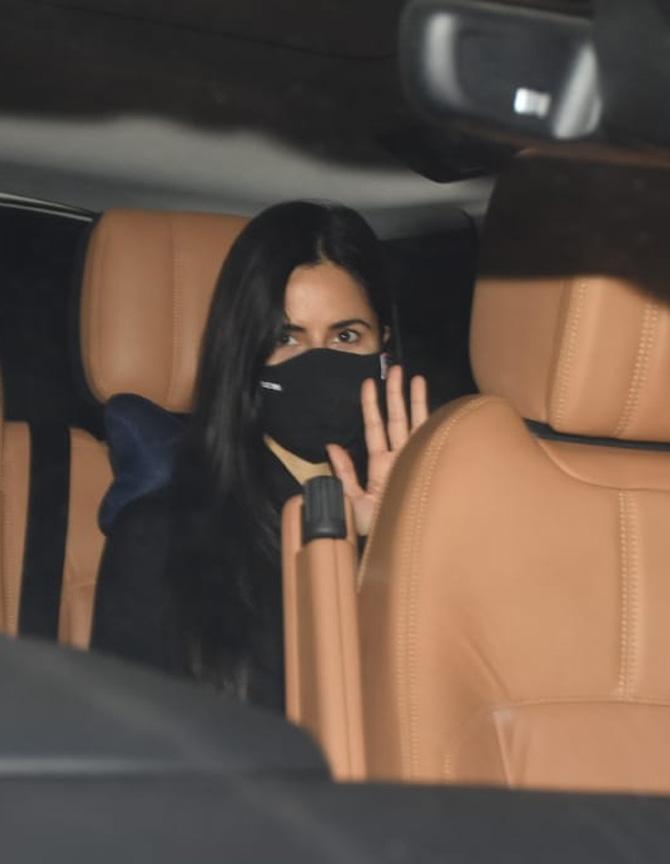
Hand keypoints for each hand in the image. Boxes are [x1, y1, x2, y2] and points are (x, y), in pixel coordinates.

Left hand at [327, 365, 428, 535]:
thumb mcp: (351, 500)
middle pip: (396, 419)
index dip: (371, 406)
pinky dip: (432, 416)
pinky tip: (433, 399)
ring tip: (413, 376)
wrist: (402, 544)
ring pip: (414, 422)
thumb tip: (330, 447)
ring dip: (413, 399)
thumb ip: (343, 473)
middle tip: (394, 370)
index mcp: (381, 465)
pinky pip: (432, 435)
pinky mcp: (431, 462)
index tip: (368, 384)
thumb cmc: (377, 527)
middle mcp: (400, 457)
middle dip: (395, 394)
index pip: (374, 429)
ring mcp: (417, 458)